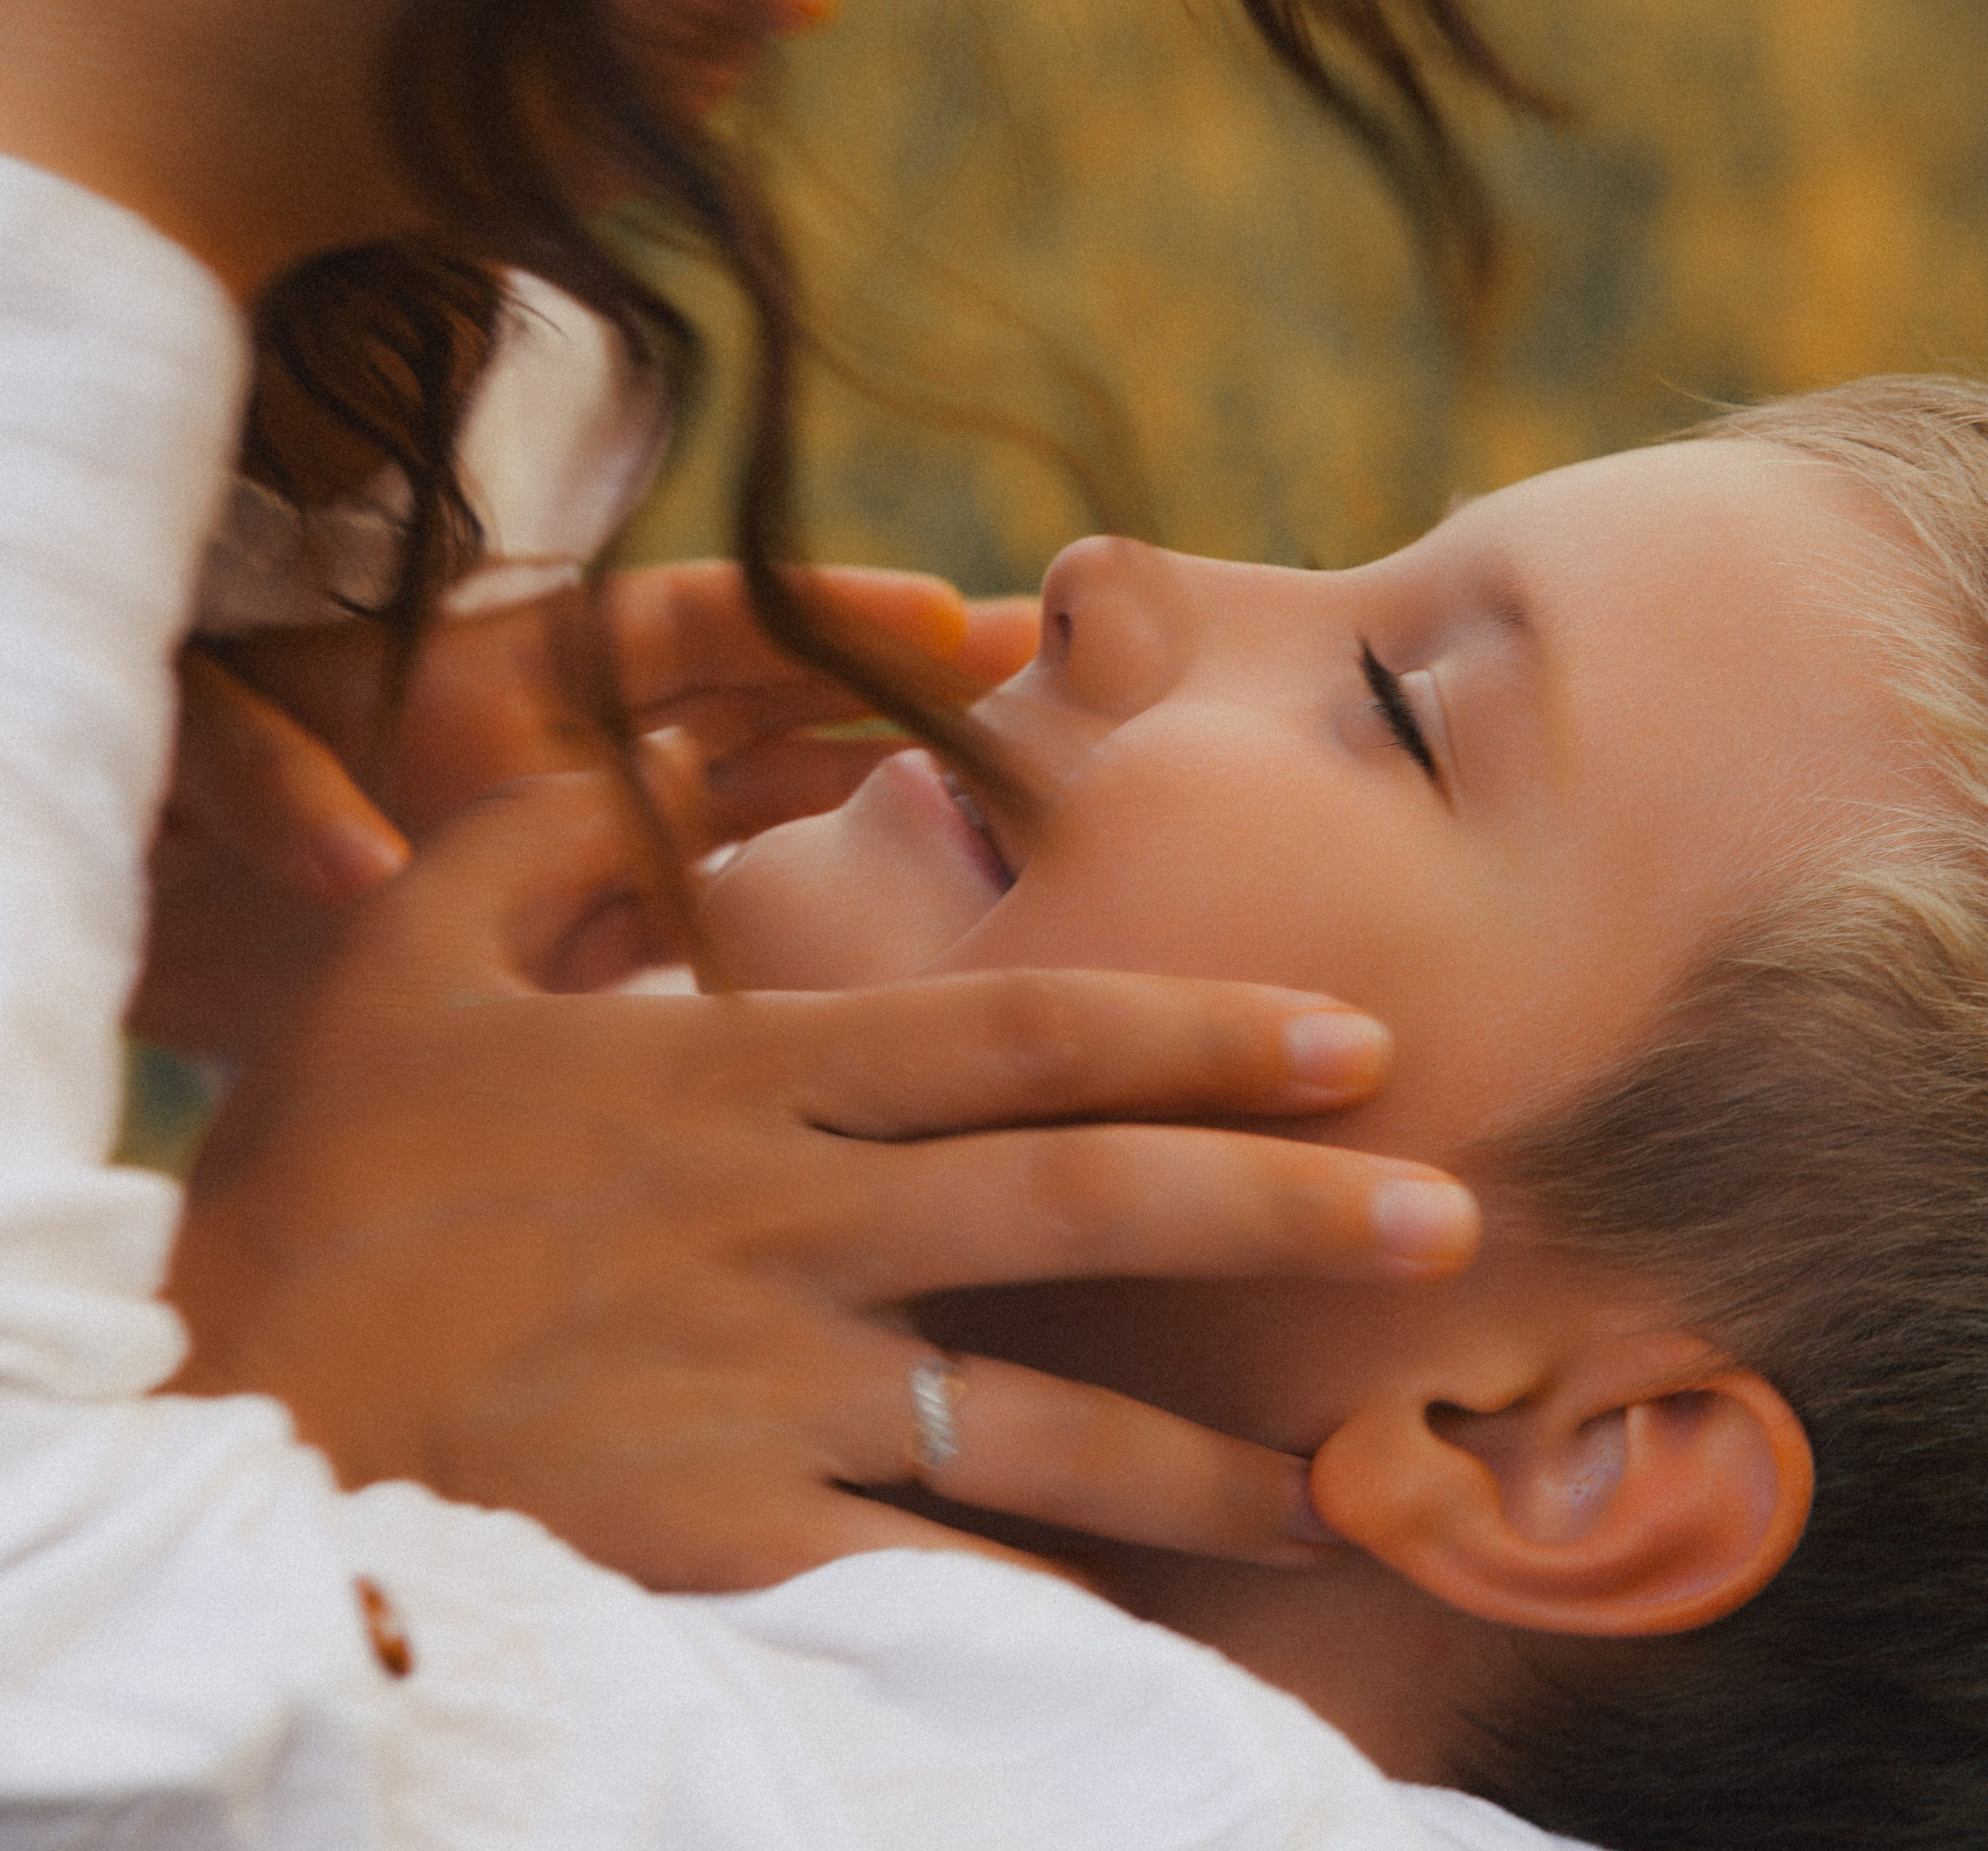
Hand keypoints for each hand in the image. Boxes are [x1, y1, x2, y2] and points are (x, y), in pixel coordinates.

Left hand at [134, 565, 1038, 1055]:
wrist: (179, 878)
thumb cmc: (200, 763)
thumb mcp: (217, 736)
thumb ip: (262, 779)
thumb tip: (338, 864)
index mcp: (519, 667)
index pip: (699, 628)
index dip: (822, 616)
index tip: (942, 618)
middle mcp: (590, 741)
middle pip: (775, 706)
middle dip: (904, 689)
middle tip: (1048, 683)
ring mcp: (611, 831)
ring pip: (775, 801)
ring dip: (884, 791)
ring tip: (1019, 797)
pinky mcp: (603, 917)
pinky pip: (721, 908)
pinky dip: (798, 912)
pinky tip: (897, 940)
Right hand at [170, 760, 1478, 1592]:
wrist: (226, 1409)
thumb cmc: (332, 1175)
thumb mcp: (423, 949)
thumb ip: (567, 830)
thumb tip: (689, 736)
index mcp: (740, 1075)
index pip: (1018, 1036)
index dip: (1200, 1031)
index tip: (1353, 1041)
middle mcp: (785, 1224)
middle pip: (1079, 1199)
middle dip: (1276, 1202)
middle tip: (1442, 1216)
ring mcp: (759, 1384)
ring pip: (1040, 1417)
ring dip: (1212, 1453)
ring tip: (1351, 1487)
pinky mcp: (717, 1531)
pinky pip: (929, 1573)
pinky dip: (1055, 1601)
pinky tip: (1163, 1629)